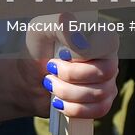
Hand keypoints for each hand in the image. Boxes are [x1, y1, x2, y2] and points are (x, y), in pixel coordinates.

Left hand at [0, 12, 118, 120]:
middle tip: (51, 68)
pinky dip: (73, 108)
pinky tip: (58, 100)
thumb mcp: (41, 29)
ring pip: (99, 93)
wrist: (26, 80)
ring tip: (51, 83)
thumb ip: (59, 24)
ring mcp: (108, 81)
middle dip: (70, 75)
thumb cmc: (36, 49)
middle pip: (104, 72)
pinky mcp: (102, 102)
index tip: (62, 53)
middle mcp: (108, 57)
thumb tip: (79, 38)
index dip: (84, 53)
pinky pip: (99, 110)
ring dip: (67, 91)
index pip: (109, 43)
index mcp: (99, 34)